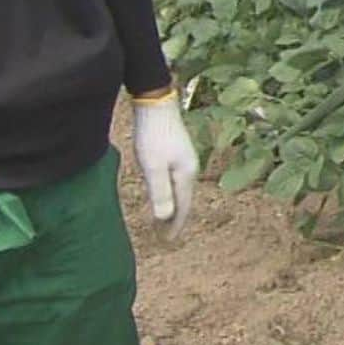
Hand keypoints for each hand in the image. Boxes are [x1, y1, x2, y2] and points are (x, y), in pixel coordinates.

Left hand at [131, 96, 198, 238]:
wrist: (155, 102)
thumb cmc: (153, 135)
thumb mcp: (153, 166)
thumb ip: (160, 192)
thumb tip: (165, 219)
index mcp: (186, 174)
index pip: (183, 207)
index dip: (175, 226)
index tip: (166, 242)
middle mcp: (190, 167)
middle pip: (184, 199)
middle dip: (175, 219)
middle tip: (164, 236)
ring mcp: (185, 157)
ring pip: (180, 189)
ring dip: (172, 206)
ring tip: (163, 219)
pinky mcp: (177, 150)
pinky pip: (176, 179)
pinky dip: (170, 192)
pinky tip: (162, 191)